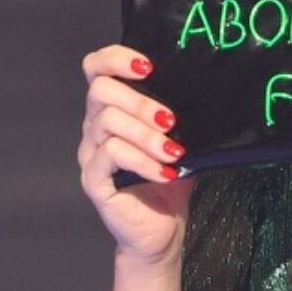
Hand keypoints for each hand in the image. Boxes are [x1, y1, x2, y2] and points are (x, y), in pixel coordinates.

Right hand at [78, 44, 192, 266]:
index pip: (97, 68)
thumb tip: (200, 86)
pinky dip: (142, 161)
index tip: (149, 67)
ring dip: (146, 135)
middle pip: (101, 90)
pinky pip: (111, 156)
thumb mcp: (178, 138)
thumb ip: (175, 112)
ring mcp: (90, 153)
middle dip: (140, 101)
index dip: (117, 58)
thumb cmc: (169, 180)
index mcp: (112, 109)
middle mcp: (95, 127)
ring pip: (108, 123)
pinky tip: (166, 171)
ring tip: (174, 152)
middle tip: (171, 120)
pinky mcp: (93, 180)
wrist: (162, 231)